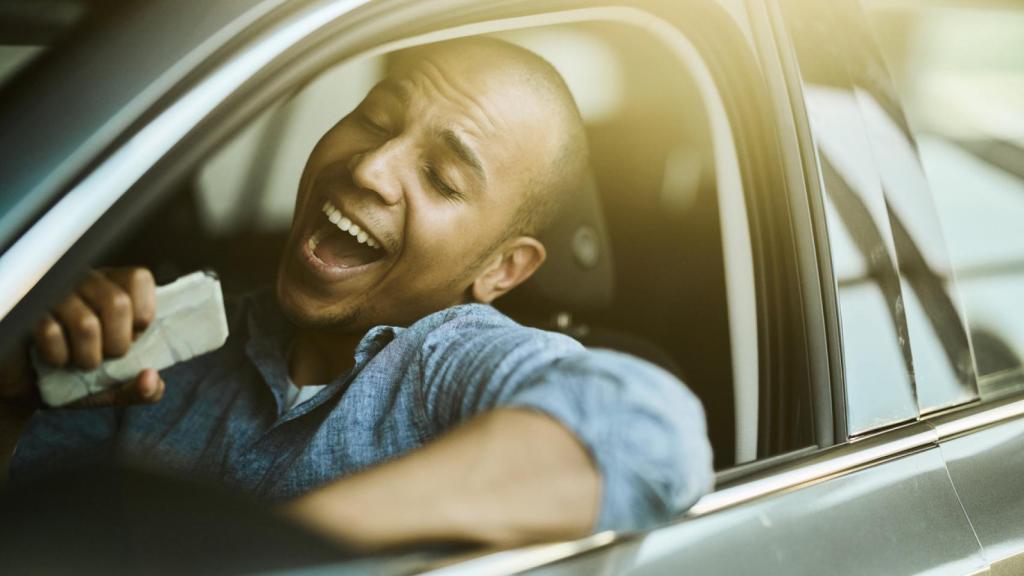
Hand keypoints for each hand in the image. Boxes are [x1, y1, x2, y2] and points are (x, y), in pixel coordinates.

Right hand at [0, 267, 164, 409]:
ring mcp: (53, 294)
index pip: (138, 279)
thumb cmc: (80, 377)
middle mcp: (83, 281)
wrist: (34, 389)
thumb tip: (152, 380)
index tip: (132, 337)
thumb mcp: (118, 387)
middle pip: (116, 302)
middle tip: (107, 357)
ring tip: (81, 363)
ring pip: (85, 323)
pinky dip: (58, 357)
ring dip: (87, 357)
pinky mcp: (27, 312)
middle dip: (117, 344)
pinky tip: (57, 360)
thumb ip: (145, 390)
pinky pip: (49, 332)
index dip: (141, 316)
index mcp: (111, 286)